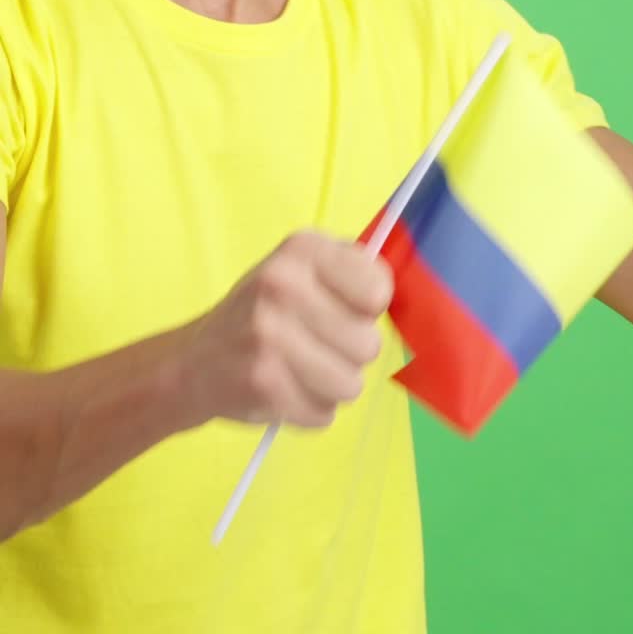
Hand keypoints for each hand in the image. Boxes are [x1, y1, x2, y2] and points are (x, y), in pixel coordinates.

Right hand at [181, 232, 393, 428]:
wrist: (192, 361)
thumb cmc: (262, 312)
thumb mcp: (299, 269)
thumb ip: (350, 270)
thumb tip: (408, 286)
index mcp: (301, 248)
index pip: (378, 288)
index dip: (367, 307)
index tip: (345, 308)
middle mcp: (282, 285)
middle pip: (368, 343)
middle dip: (349, 353)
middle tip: (314, 344)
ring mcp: (270, 336)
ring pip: (351, 383)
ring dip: (332, 385)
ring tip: (300, 368)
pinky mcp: (263, 384)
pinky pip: (324, 414)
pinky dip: (310, 409)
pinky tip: (283, 388)